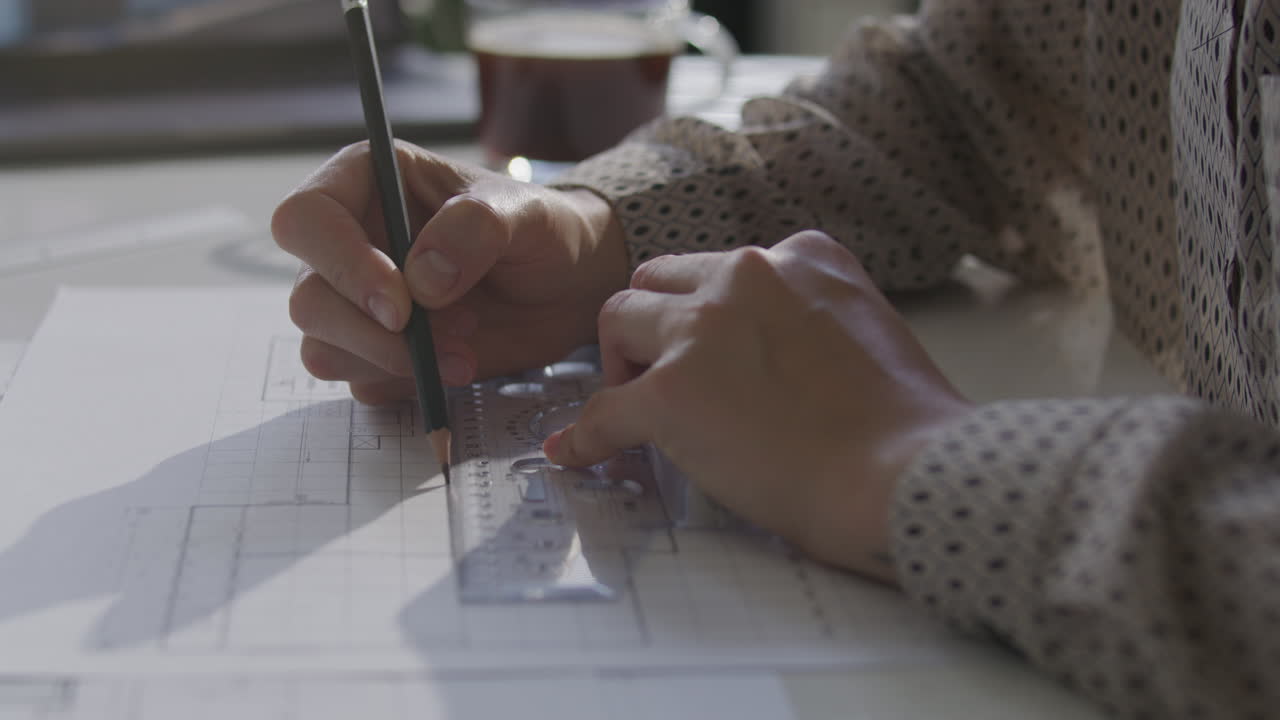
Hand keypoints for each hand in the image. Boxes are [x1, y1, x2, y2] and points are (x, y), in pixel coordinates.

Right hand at [271, 141, 629, 403]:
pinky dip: (407, 383)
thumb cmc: (543, 231)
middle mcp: (349, 241)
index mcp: (365, 181)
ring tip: (465, 347)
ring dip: (394, 362)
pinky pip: (360, 381)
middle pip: (308, 299)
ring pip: (324, 348)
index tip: (401, 303)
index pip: (305, 218)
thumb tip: (419, 280)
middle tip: (451, 335)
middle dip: (374, 333)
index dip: (341, 264)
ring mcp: (358, 301)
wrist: (568, 285)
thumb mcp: (526, 212)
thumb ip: (474, 228)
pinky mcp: (377, 350)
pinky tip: (457, 363)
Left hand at [544, 231, 972, 582]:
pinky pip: (603, 412)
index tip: (709, 349)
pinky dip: (586, 437)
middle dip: (653, 323)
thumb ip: (813, 319)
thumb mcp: (868, 329)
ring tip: (633, 405)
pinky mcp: (669, 393)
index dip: (709, 311)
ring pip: (618, 319)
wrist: (905, 476)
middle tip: (659, 372)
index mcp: (803, 255)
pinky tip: (577, 454)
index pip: (727, 267)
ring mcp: (703, 330)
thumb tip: (775, 358)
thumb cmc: (904, 428)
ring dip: (621, 362)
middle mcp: (748, 274)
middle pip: (660, 279)